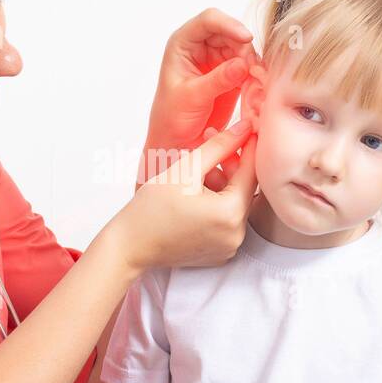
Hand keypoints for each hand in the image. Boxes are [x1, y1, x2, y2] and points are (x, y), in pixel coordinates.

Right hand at [114, 118, 257, 273]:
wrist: (130, 246)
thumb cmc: (150, 209)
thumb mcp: (185, 170)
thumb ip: (218, 146)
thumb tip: (244, 128)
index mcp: (230, 214)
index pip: (251, 172)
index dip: (248, 147)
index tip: (247, 129)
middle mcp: (236, 235)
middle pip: (243, 189)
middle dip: (229, 165)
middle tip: (212, 143)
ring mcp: (229, 247)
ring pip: (234, 204)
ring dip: (222, 184)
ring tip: (196, 171)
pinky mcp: (221, 253)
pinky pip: (226, 221)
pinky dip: (217, 204)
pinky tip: (196, 193)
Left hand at [140, 8, 258, 186]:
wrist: (176, 141)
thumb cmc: (171, 118)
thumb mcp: (192, 97)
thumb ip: (217, 80)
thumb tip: (243, 64)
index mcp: (183, 44)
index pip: (208, 21)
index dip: (229, 25)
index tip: (246, 39)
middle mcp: (201, 47)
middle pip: (231, 34)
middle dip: (245, 49)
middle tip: (254, 71)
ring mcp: (217, 60)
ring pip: (244, 51)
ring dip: (253, 64)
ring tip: (256, 83)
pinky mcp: (231, 76)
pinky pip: (249, 68)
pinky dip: (256, 77)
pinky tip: (258, 89)